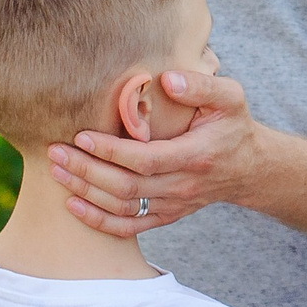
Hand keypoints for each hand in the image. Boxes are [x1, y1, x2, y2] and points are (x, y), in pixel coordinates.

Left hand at [50, 69, 267, 235]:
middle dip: (86, 170)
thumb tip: (166, 79)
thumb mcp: (230, 97)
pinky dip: (99, 221)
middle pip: (127, 187)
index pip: (146, 159)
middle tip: (55, 152)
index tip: (81, 136)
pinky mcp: (167, 216)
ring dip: (86, 193)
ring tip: (56, 172)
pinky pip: (129, 227)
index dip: (111, 151)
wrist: (251, 168)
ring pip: (123, 207)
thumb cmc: (234, 126)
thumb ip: (201, 85)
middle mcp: (183, 186)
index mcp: (195, 156)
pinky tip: (73, 206)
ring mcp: (174, 205)